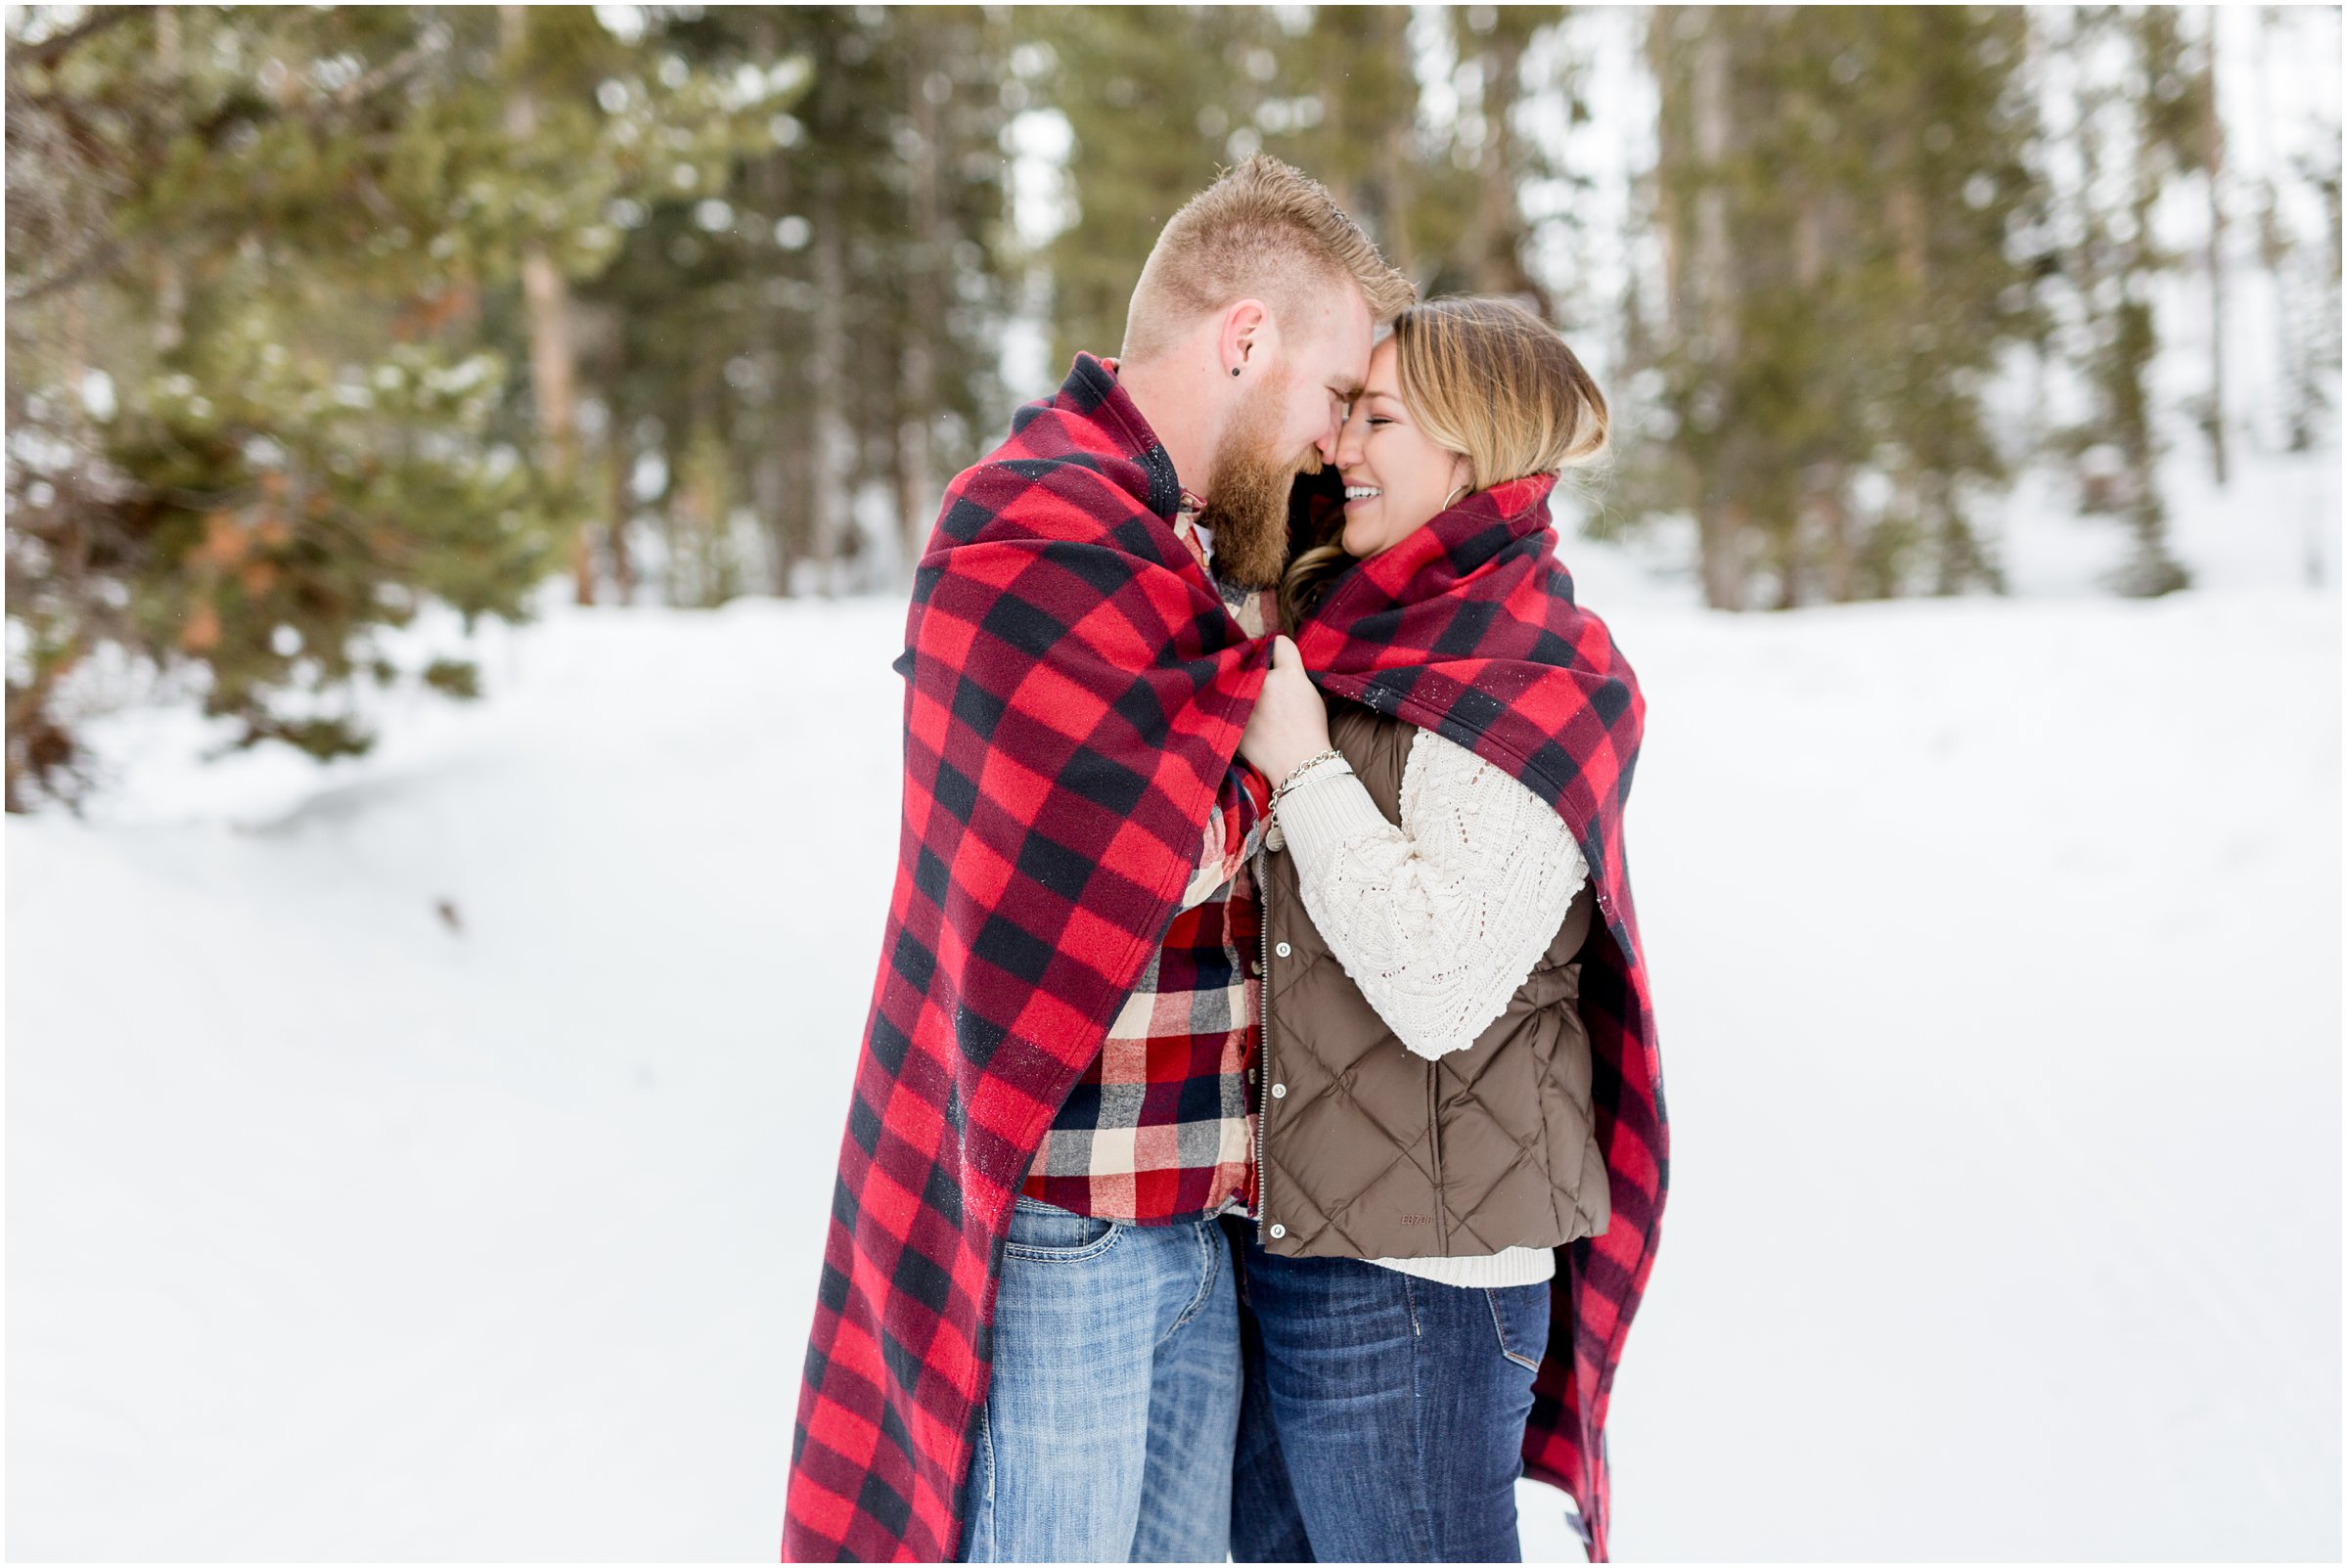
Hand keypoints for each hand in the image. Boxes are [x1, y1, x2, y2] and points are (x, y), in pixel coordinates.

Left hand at [1239, 634, 1332, 785]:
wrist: (1298, 764)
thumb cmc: (1310, 731)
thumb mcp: (1311, 694)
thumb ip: (1294, 670)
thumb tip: (1277, 652)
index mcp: (1288, 675)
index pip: (1278, 644)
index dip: (1277, 648)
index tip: (1274, 655)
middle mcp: (1264, 683)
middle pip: (1254, 661)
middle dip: (1257, 668)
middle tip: (1267, 687)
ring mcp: (1245, 700)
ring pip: (1239, 680)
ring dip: (1243, 686)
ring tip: (1259, 707)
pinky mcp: (1231, 717)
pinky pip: (1230, 700)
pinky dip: (1235, 705)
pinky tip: (1250, 720)